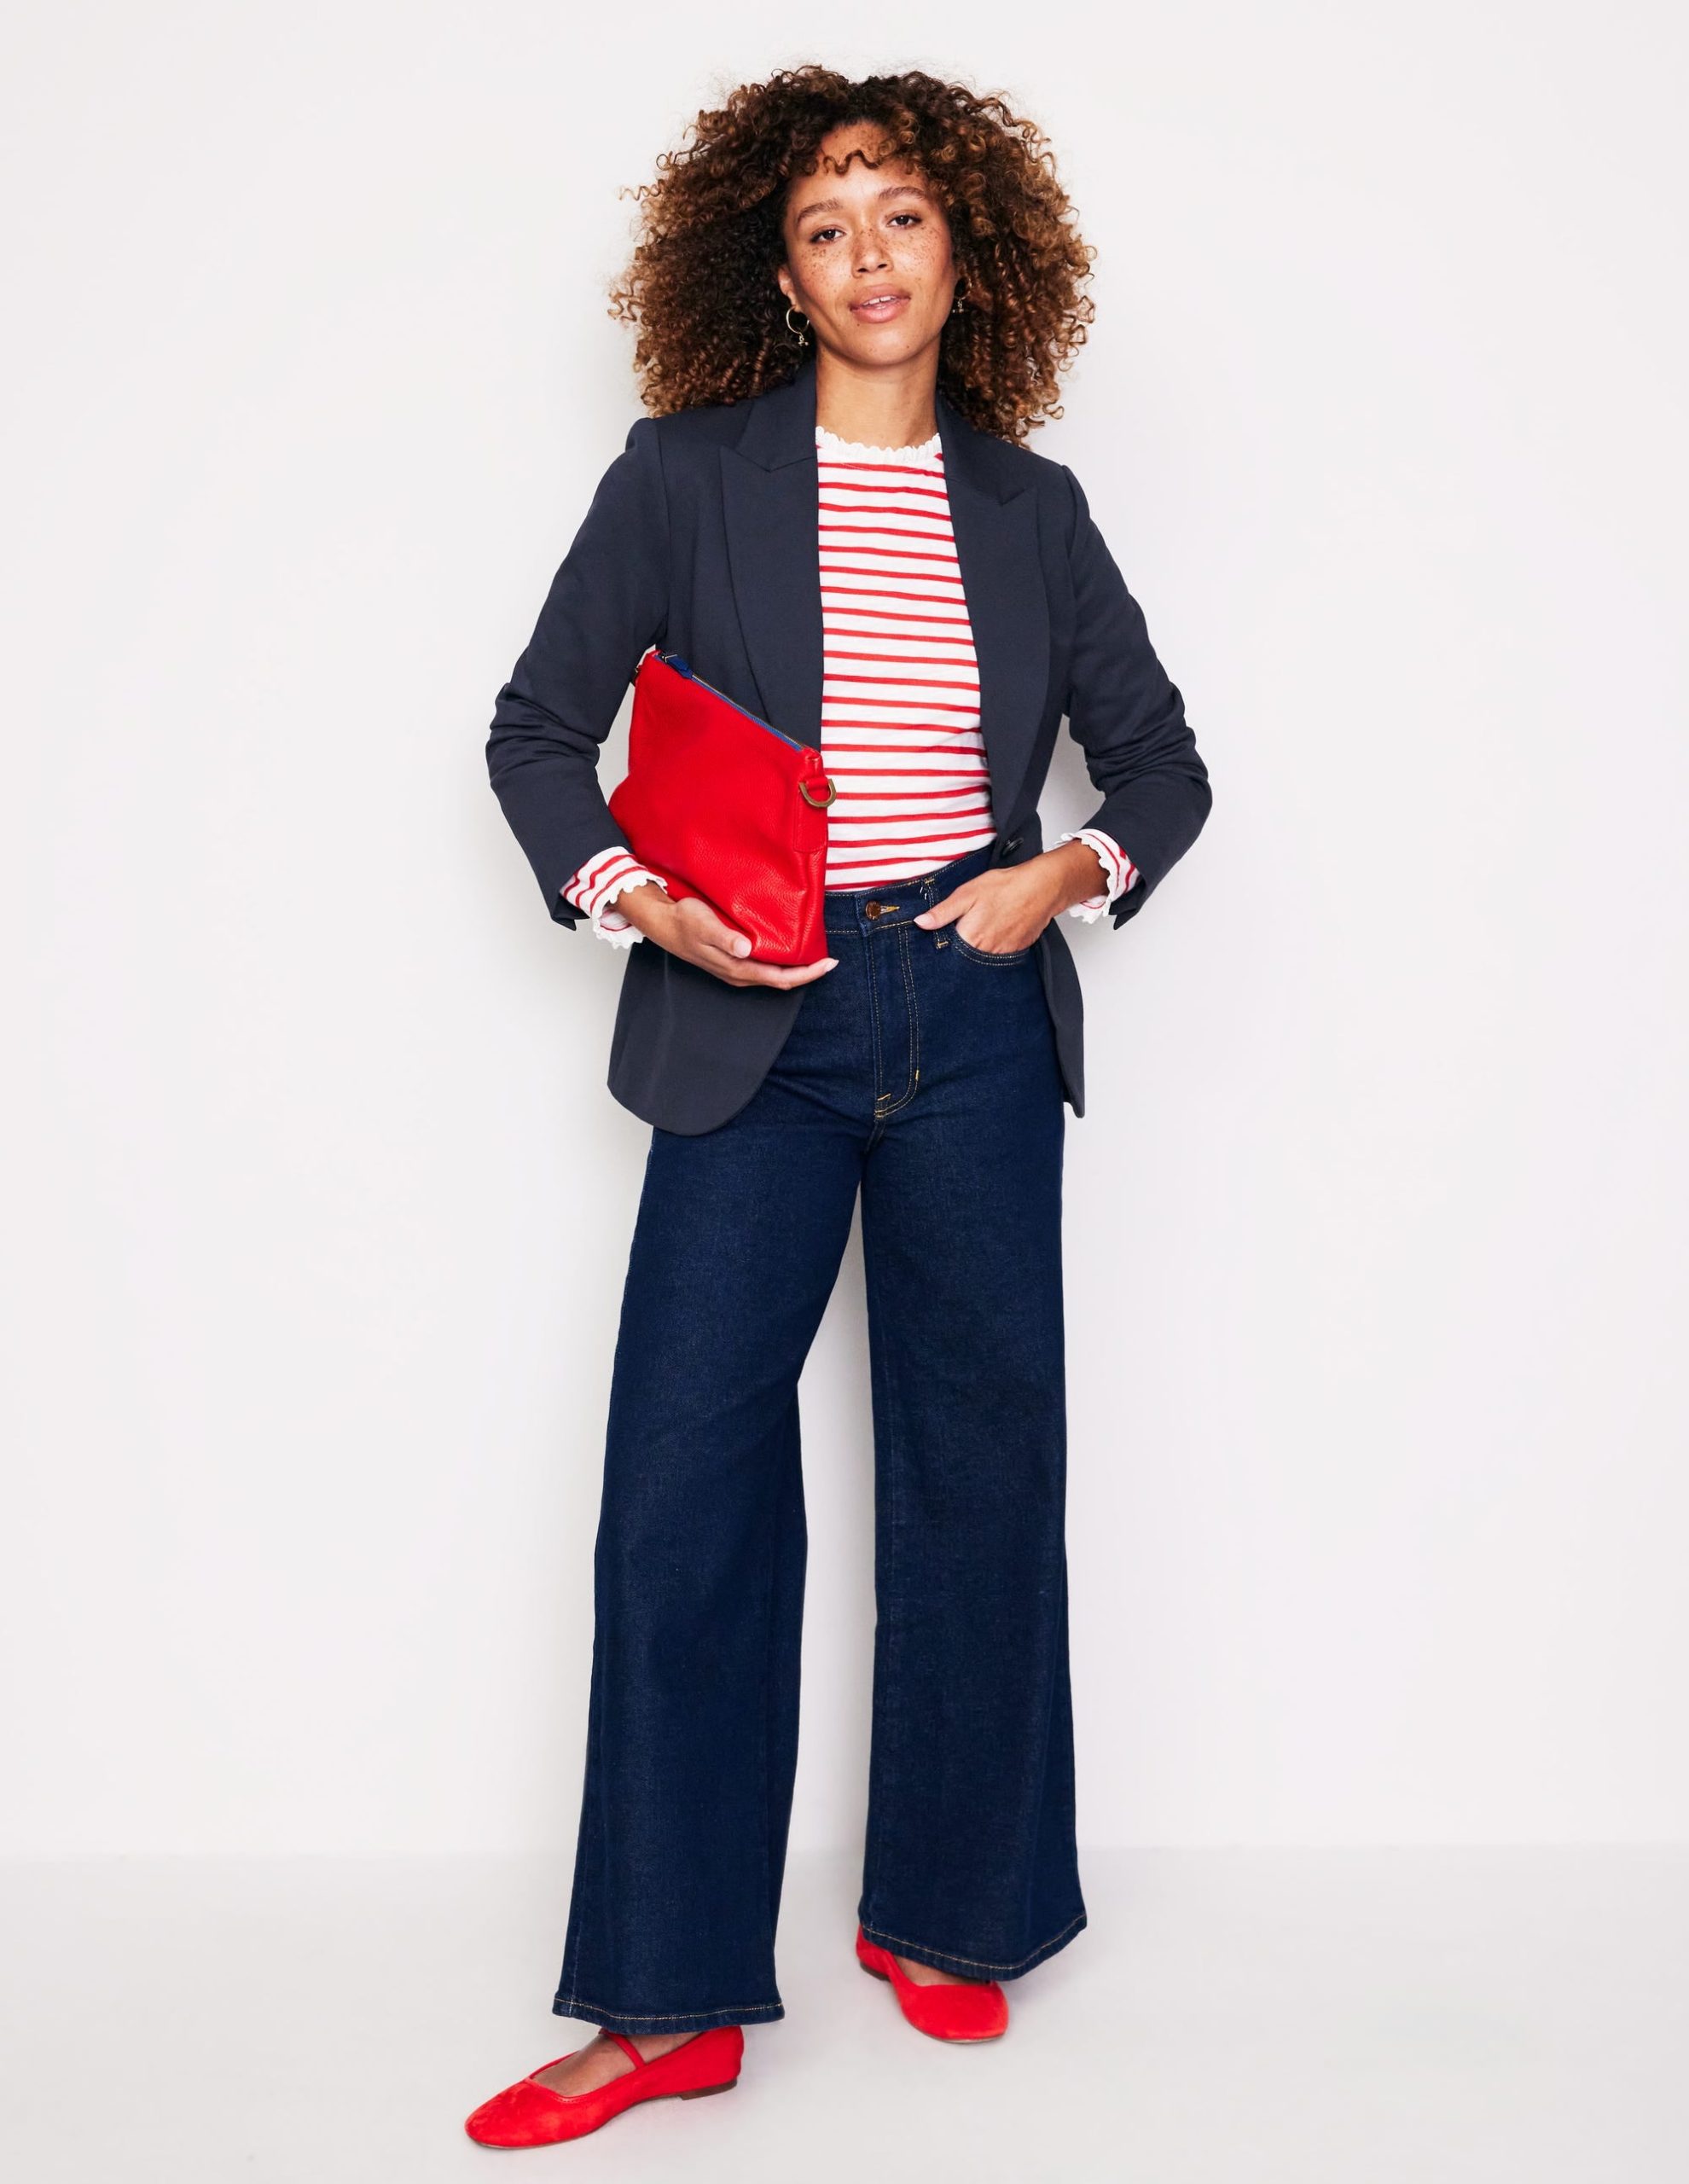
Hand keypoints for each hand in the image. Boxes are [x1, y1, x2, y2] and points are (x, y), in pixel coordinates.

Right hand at [621, 879, 837, 987]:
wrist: (663, 923)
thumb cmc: (684, 920)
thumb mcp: (704, 924)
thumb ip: (725, 938)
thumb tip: (746, 949)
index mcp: (737, 968)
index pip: (780, 978)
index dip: (807, 973)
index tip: (828, 963)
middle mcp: (739, 974)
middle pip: (782, 981)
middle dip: (808, 973)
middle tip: (830, 960)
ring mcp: (736, 970)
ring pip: (774, 977)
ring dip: (796, 969)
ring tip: (815, 954)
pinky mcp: (733, 962)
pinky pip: (765, 968)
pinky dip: (782, 963)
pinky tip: (790, 950)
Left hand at [913, 840, 1107, 950]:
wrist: (1042, 887)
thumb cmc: (1005, 887)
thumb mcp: (967, 894)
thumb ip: (943, 912)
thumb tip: (921, 923)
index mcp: (969, 938)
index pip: (947, 952)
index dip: (943, 944)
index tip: (941, 937)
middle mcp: (985, 951)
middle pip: (964, 957)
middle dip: (961, 947)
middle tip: (967, 925)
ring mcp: (1002, 953)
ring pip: (982, 957)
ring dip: (978, 946)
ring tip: (984, 925)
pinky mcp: (1017, 950)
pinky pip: (999, 953)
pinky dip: (995, 944)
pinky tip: (998, 928)